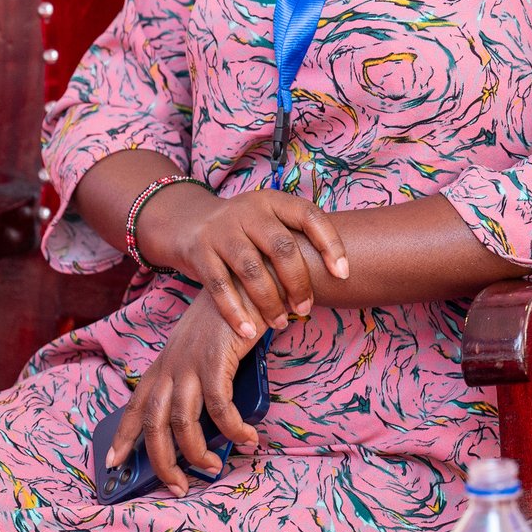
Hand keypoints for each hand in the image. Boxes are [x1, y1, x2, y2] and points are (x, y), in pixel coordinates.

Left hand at [107, 291, 261, 496]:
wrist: (248, 277)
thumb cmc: (231, 314)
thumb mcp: (202, 345)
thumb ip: (197, 374)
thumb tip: (207, 418)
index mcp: (165, 362)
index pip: (136, 404)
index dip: (124, 436)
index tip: (114, 463)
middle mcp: (171, 365)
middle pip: (154, 424)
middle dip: (162, 462)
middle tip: (178, 486)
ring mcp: (190, 363)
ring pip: (181, 422)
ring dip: (196, 453)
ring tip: (214, 468)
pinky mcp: (215, 362)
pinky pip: (220, 409)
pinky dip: (232, 429)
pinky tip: (246, 438)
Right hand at [140, 186, 348, 338]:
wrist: (188, 222)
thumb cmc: (244, 231)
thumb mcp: (269, 220)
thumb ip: (294, 238)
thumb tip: (339, 275)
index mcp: (273, 200)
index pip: (309, 215)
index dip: (330, 243)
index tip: (343, 274)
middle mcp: (248, 210)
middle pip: (281, 246)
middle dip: (298, 282)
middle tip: (305, 308)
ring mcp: (221, 230)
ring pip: (251, 269)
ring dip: (269, 302)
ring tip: (280, 323)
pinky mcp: (199, 252)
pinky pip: (220, 286)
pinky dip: (236, 312)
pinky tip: (248, 331)